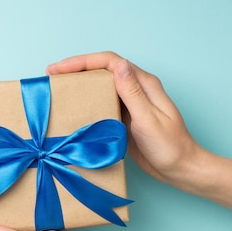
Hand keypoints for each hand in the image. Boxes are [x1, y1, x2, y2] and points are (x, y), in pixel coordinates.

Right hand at [47, 51, 203, 187]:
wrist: (180, 169)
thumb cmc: (170, 147)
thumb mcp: (149, 120)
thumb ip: (133, 93)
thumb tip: (119, 66)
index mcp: (144, 84)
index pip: (110, 63)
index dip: (83, 62)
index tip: (59, 69)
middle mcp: (136, 89)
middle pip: (102, 69)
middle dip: (75, 68)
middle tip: (51, 75)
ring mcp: (129, 102)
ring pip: (100, 84)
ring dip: (79, 82)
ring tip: (57, 88)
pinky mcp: (123, 116)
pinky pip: (101, 101)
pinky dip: (85, 99)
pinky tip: (72, 107)